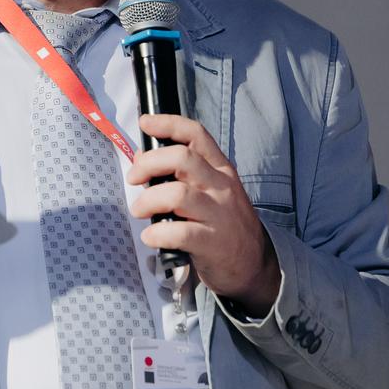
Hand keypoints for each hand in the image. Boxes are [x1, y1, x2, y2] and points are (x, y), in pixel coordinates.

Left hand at [126, 113, 281, 314]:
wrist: (254, 265)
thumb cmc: (225, 227)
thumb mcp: (211, 193)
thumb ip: (181, 175)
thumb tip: (143, 159)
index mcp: (220, 170)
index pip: (195, 135)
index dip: (168, 124)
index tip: (145, 123)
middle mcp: (221, 187)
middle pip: (181, 159)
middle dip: (149, 164)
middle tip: (134, 178)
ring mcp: (219, 214)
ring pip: (177, 193)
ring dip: (149, 200)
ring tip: (139, 211)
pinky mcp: (213, 242)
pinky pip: (180, 232)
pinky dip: (157, 234)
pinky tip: (151, 237)